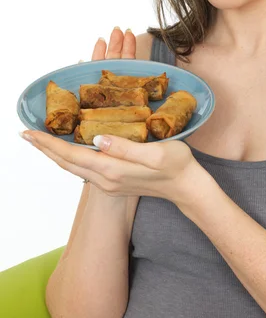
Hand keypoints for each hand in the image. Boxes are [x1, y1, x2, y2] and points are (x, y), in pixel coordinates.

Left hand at [20, 26, 205, 208]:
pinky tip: (68, 148)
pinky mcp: (114, 181)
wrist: (186, 187)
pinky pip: (83, 169)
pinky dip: (69, 158)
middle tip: (26, 133)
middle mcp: (106, 180)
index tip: (29, 132)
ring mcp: (109, 183)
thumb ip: (126, 147)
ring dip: (55, 153)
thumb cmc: (176, 165)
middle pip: (66, 163)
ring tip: (41, 140)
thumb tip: (97, 139)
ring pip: (73, 168)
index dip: (49, 143)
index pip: (72, 155)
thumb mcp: (156, 152)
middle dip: (45, 148)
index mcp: (113, 170)